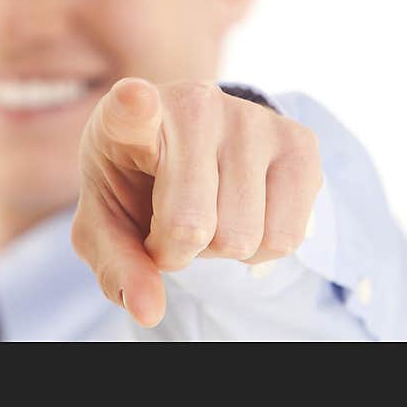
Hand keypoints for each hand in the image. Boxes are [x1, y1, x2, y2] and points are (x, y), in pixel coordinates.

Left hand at [71, 77, 322, 326]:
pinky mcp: (299, 140)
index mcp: (127, 119)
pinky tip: (242, 213)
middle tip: (169, 224)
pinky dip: (262, 250)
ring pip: (243, 237)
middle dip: (177, 249)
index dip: (133, 105)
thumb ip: (117, 265)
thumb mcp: (107, 225)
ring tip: (208, 212)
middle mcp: (194, 105)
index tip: (135, 96)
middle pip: (191, 225)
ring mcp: (250, 118)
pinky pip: (288, 236)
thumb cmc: (136, 186)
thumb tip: (148, 310)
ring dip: (220, 248)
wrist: (187, 148)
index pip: (131, 111)